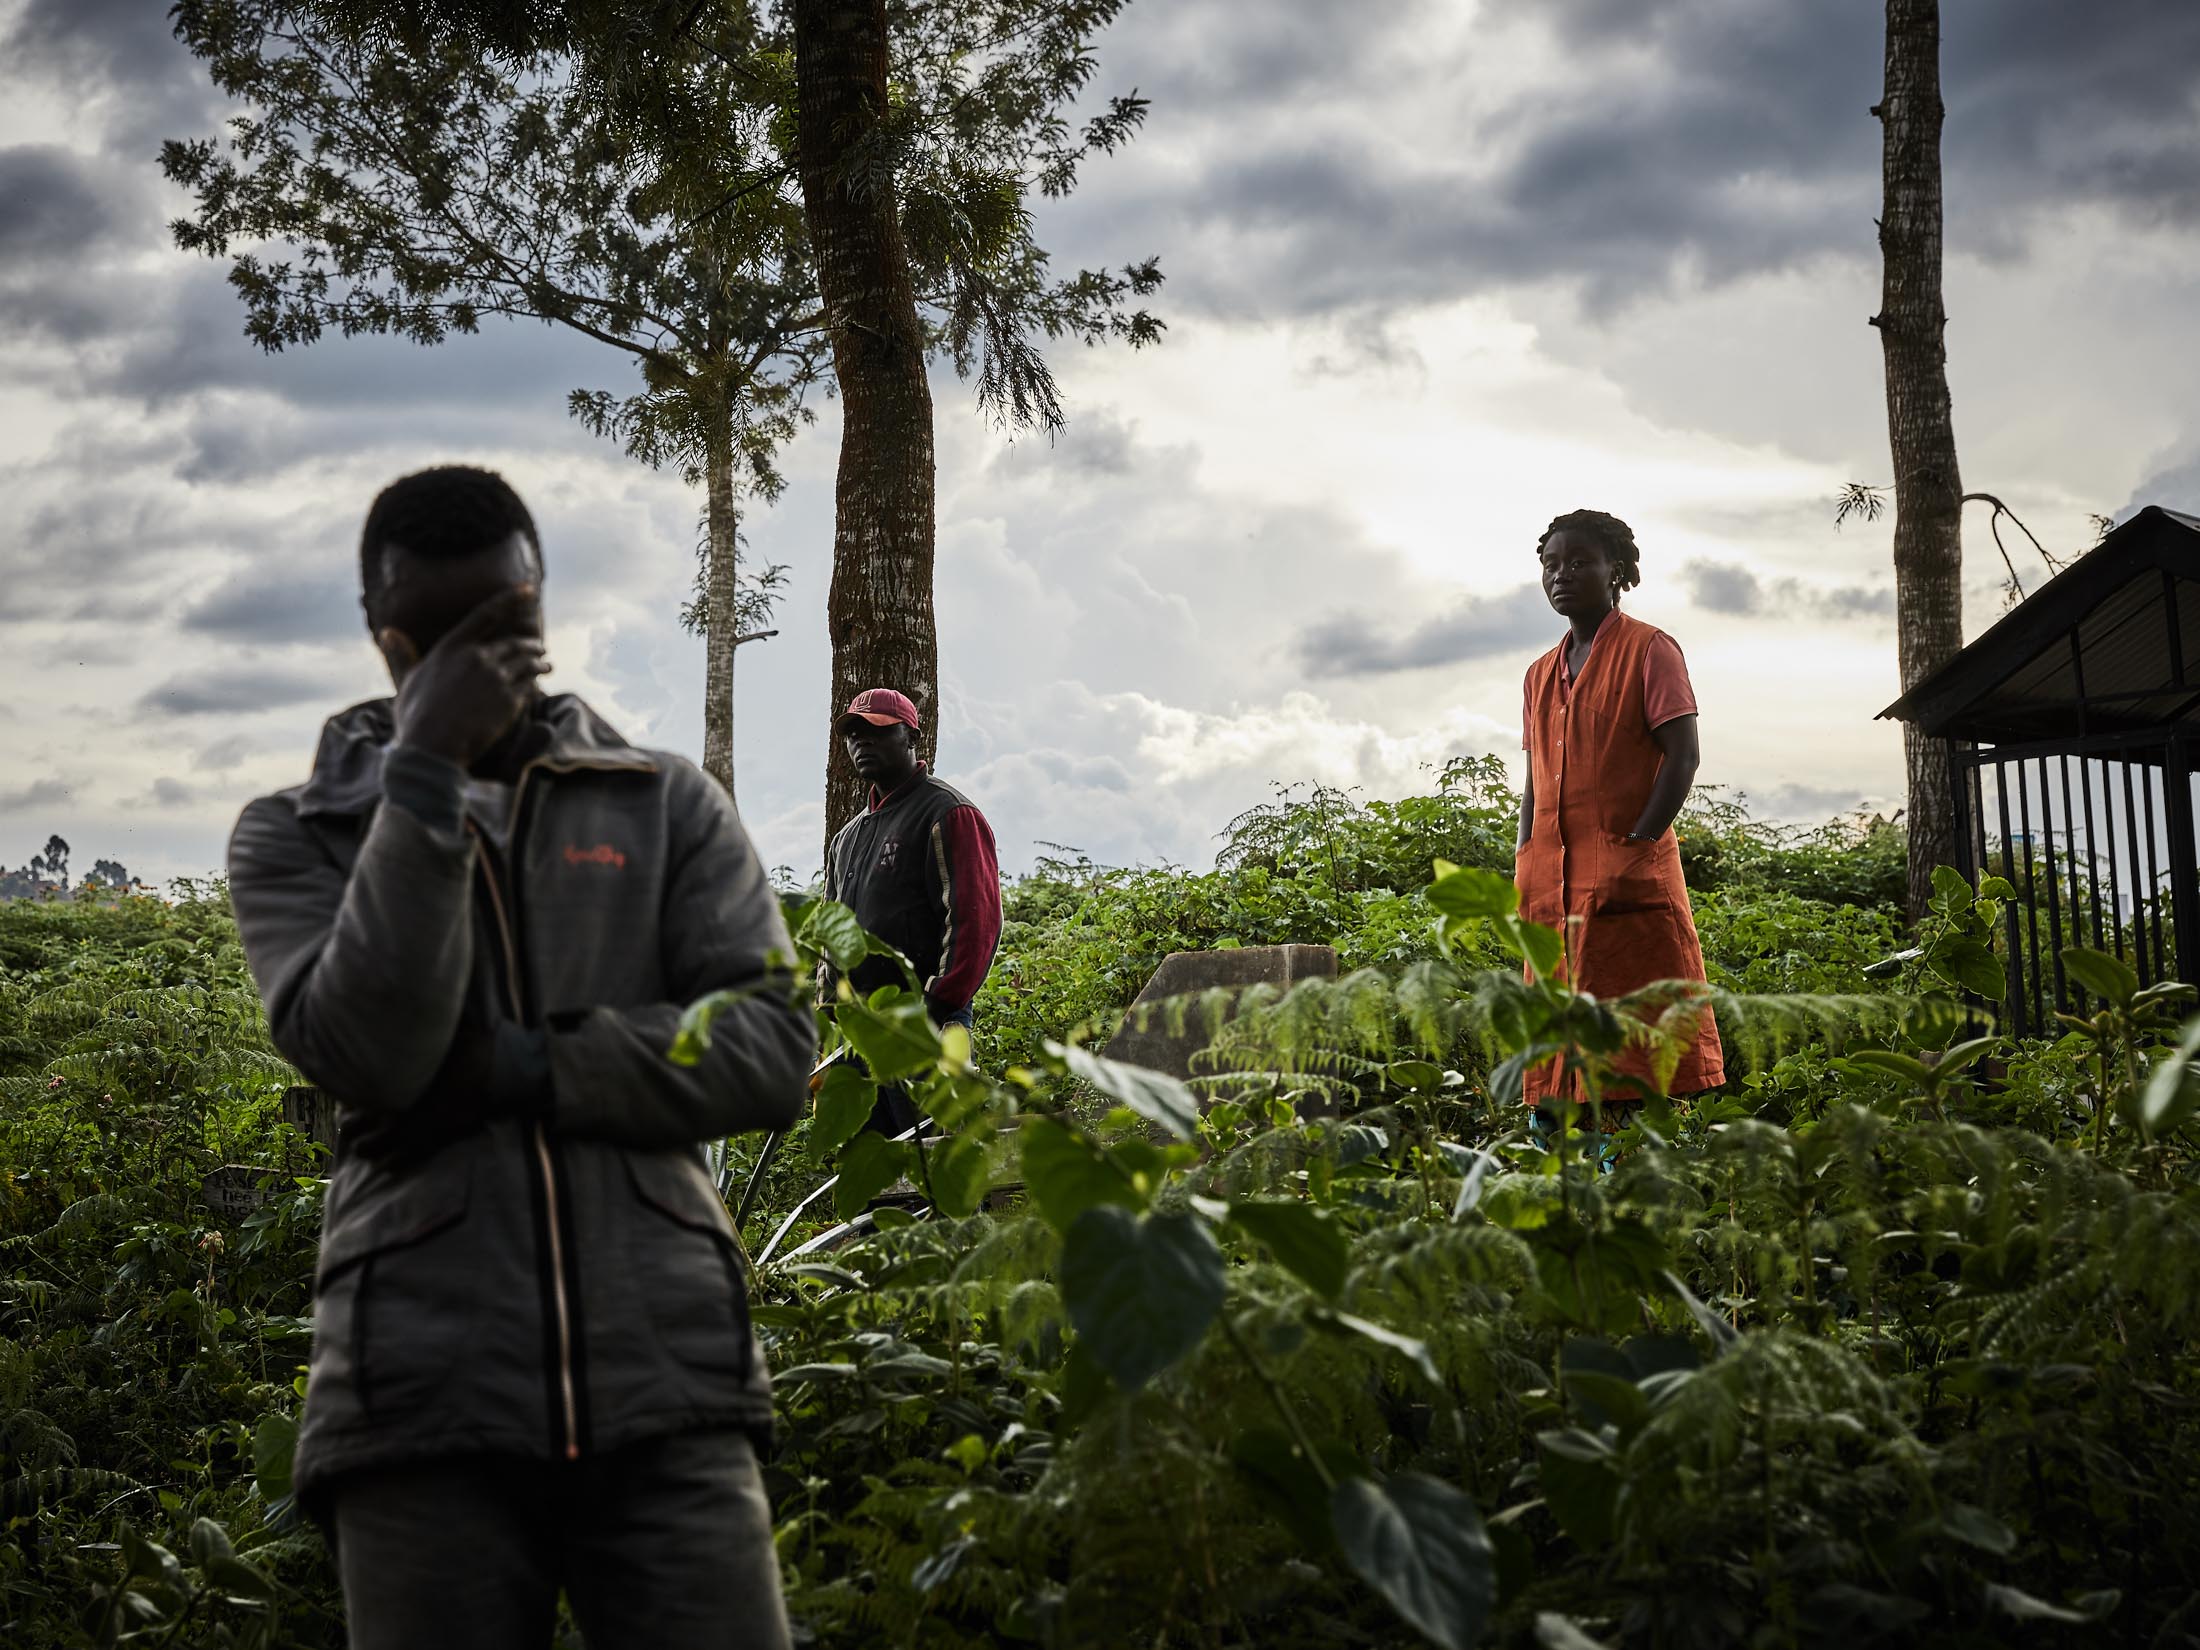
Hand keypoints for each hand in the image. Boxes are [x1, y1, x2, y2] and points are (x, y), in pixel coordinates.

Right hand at [382, 586, 548, 766]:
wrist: (434, 747)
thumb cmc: (415, 716)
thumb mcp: (406, 680)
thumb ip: (403, 654)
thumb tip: (388, 632)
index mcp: (452, 647)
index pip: (486, 615)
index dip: (510, 600)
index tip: (529, 591)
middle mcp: (478, 657)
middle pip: (514, 644)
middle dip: (530, 645)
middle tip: (540, 647)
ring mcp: (497, 679)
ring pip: (527, 664)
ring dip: (540, 663)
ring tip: (547, 665)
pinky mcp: (510, 701)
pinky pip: (529, 686)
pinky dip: (536, 682)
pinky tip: (539, 685)